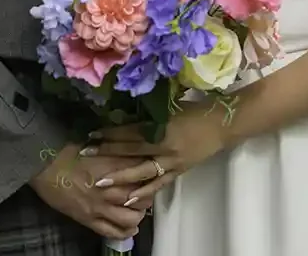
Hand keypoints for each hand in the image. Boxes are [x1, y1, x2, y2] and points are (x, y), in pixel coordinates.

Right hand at [29, 143, 153, 239]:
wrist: (43, 165)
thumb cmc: (67, 149)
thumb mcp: (97, 143)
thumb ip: (116, 149)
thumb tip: (130, 146)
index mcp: (114, 166)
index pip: (143, 173)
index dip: (150, 173)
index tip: (151, 171)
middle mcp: (111, 188)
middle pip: (143, 197)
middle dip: (148, 195)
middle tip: (146, 191)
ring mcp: (101, 206)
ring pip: (131, 218)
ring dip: (138, 215)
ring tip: (138, 210)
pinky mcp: (89, 219)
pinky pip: (113, 232)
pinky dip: (125, 232)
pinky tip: (130, 228)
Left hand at [81, 103, 230, 205]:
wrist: (220, 125)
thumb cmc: (194, 111)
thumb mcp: (170, 109)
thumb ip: (149, 116)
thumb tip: (122, 117)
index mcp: (162, 126)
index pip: (131, 131)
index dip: (110, 132)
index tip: (91, 133)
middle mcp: (165, 145)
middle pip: (131, 150)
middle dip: (107, 152)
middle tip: (86, 153)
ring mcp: (172, 161)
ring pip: (142, 171)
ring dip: (120, 177)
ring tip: (101, 182)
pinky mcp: (178, 171)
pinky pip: (159, 184)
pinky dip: (144, 192)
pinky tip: (129, 199)